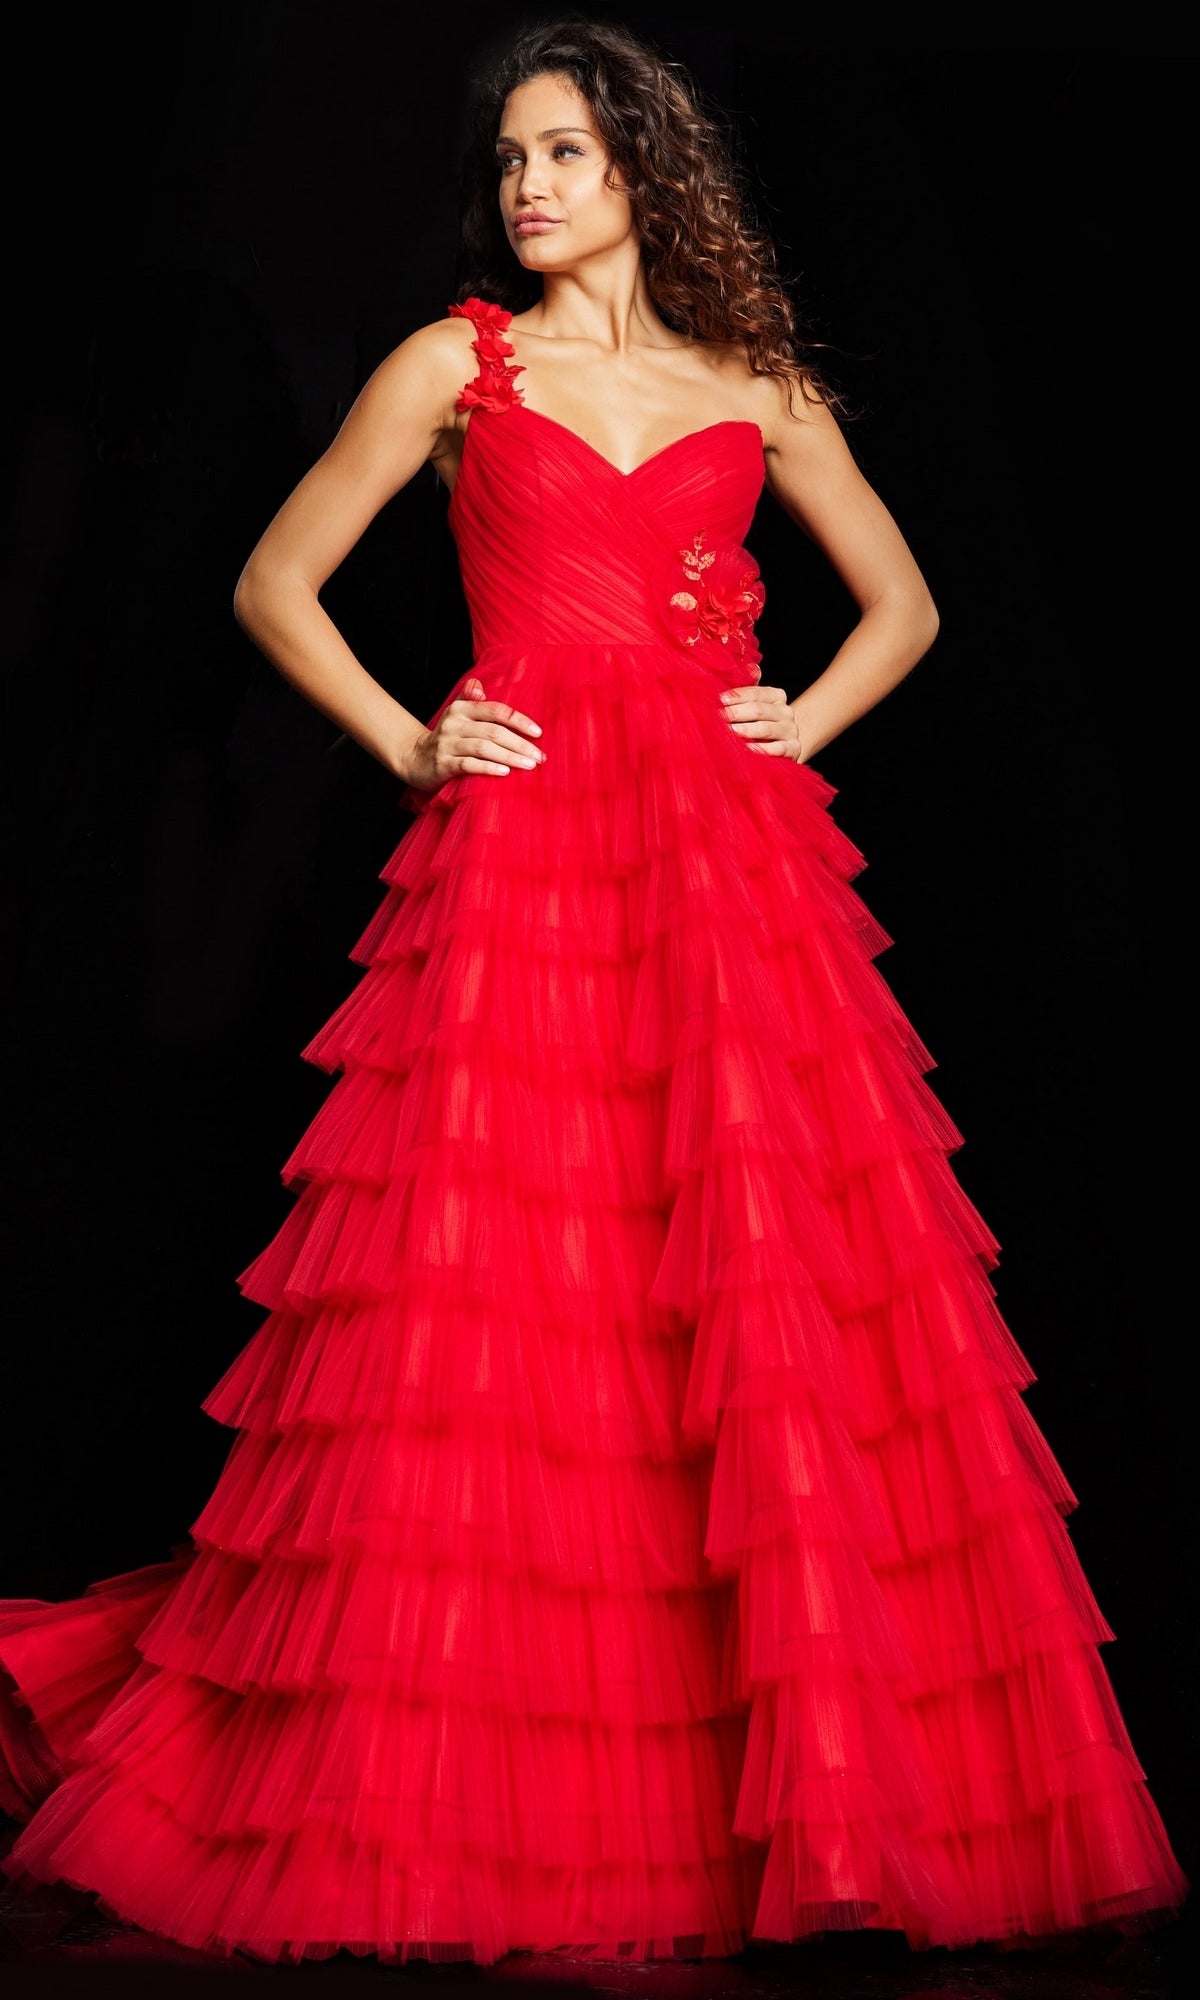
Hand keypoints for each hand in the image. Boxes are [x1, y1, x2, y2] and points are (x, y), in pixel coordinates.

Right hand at [404, 677, 545, 789]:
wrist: (414, 758)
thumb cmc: (447, 738)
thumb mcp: (457, 715)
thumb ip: (470, 699)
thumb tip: (479, 684)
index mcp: (461, 709)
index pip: (495, 710)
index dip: (518, 720)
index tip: (538, 733)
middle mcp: (454, 724)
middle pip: (493, 731)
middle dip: (520, 744)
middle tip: (539, 757)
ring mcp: (447, 744)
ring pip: (484, 748)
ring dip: (509, 757)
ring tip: (528, 765)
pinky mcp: (443, 764)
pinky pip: (469, 764)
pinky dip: (488, 768)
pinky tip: (504, 772)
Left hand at [720, 683, 802, 760]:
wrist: (780, 748)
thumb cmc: (759, 724)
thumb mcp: (753, 705)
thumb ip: (747, 689)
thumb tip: (752, 667)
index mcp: (776, 696)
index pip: (755, 693)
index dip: (736, 696)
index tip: (719, 700)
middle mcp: (786, 711)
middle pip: (759, 710)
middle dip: (736, 713)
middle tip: (719, 718)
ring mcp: (791, 730)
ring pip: (767, 729)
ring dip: (746, 730)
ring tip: (729, 732)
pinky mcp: (794, 749)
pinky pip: (778, 748)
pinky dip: (762, 749)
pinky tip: (748, 749)